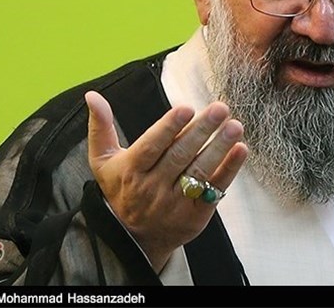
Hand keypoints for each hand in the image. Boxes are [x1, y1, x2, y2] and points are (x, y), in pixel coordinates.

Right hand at [85, 90, 247, 271]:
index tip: (186, 108)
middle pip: (180, 155)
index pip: (151, 146)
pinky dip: (229, 170)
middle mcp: (152, 188)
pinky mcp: (194, 216)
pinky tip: (241, 150)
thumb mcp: (103, 161)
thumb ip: (100, 127)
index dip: (168, 127)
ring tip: (235, 126)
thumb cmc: (121, 189)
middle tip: (220, 108)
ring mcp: (175, 204)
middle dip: (201, 130)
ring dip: (219, 148)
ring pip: (199, 172)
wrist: (132, 239)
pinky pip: (214, 190)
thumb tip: (92, 95)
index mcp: (131, 171)